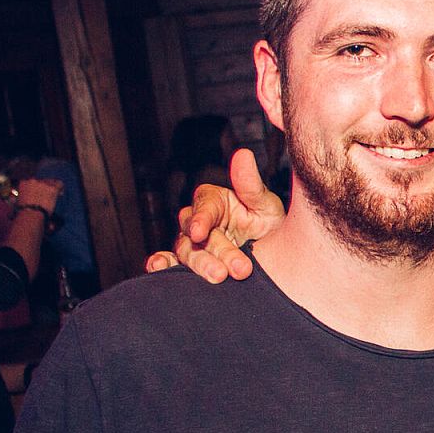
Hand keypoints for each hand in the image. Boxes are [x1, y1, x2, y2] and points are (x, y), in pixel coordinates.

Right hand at [15, 178, 63, 215]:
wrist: (31, 214)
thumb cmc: (23, 211)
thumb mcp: (18, 202)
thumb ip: (19, 197)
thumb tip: (14, 198)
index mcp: (23, 183)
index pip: (31, 181)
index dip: (35, 187)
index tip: (38, 192)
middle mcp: (33, 180)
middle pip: (41, 181)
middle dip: (44, 188)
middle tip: (47, 195)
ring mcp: (43, 184)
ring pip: (50, 182)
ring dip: (52, 188)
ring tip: (55, 195)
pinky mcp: (52, 188)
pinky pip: (59, 184)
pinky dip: (60, 188)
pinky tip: (61, 193)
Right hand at [145, 149, 283, 281]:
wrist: (275, 256)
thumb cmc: (268, 226)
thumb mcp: (266, 206)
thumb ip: (251, 185)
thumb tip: (243, 154)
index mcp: (213, 201)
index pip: (203, 207)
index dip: (201, 218)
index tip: (201, 231)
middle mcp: (197, 220)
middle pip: (195, 235)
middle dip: (214, 253)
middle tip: (231, 270)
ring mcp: (191, 243)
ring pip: (186, 252)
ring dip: (200, 266)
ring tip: (219, 278)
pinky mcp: (188, 263)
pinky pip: (170, 263)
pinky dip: (162, 265)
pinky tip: (158, 268)